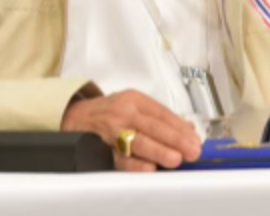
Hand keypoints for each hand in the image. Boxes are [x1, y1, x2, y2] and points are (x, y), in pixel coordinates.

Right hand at [61, 89, 202, 171]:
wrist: (74, 116)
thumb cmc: (109, 112)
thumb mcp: (133, 105)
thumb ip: (160, 117)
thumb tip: (189, 129)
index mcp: (134, 100)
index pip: (162, 113)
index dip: (180, 128)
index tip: (195, 139)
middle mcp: (124, 112)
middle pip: (153, 126)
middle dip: (175, 140)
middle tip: (192, 151)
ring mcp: (112, 130)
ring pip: (138, 141)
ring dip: (158, 151)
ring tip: (175, 159)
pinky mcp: (102, 147)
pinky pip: (120, 158)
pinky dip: (135, 164)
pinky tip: (149, 168)